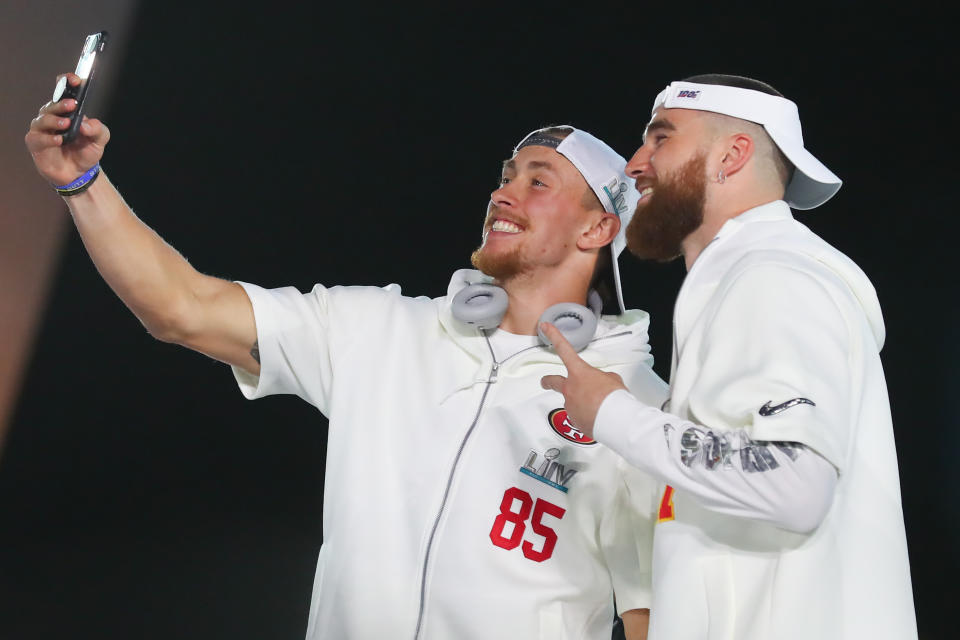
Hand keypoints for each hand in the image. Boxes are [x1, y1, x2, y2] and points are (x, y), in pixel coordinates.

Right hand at [24, 72, 109, 185]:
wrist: (78, 174)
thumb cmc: (86, 152)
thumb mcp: (99, 141)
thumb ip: (98, 130)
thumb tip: (86, 124)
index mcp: (67, 112)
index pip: (62, 91)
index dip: (66, 82)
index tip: (75, 80)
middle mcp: (52, 117)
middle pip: (52, 104)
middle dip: (61, 103)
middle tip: (72, 105)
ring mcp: (42, 129)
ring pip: (43, 118)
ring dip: (54, 120)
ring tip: (66, 124)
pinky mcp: (36, 143)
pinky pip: (38, 138)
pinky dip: (48, 138)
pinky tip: (59, 140)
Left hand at [539, 322, 627, 439]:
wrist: (615, 420)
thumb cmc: (615, 397)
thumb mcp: (612, 380)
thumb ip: (601, 379)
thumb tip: (599, 386)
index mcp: (579, 372)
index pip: (564, 349)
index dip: (554, 336)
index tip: (545, 327)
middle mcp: (569, 388)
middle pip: (551, 381)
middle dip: (547, 381)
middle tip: (546, 382)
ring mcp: (570, 406)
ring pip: (571, 402)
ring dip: (580, 403)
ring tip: (597, 407)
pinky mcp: (574, 421)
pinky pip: (579, 417)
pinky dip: (586, 416)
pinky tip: (597, 417)